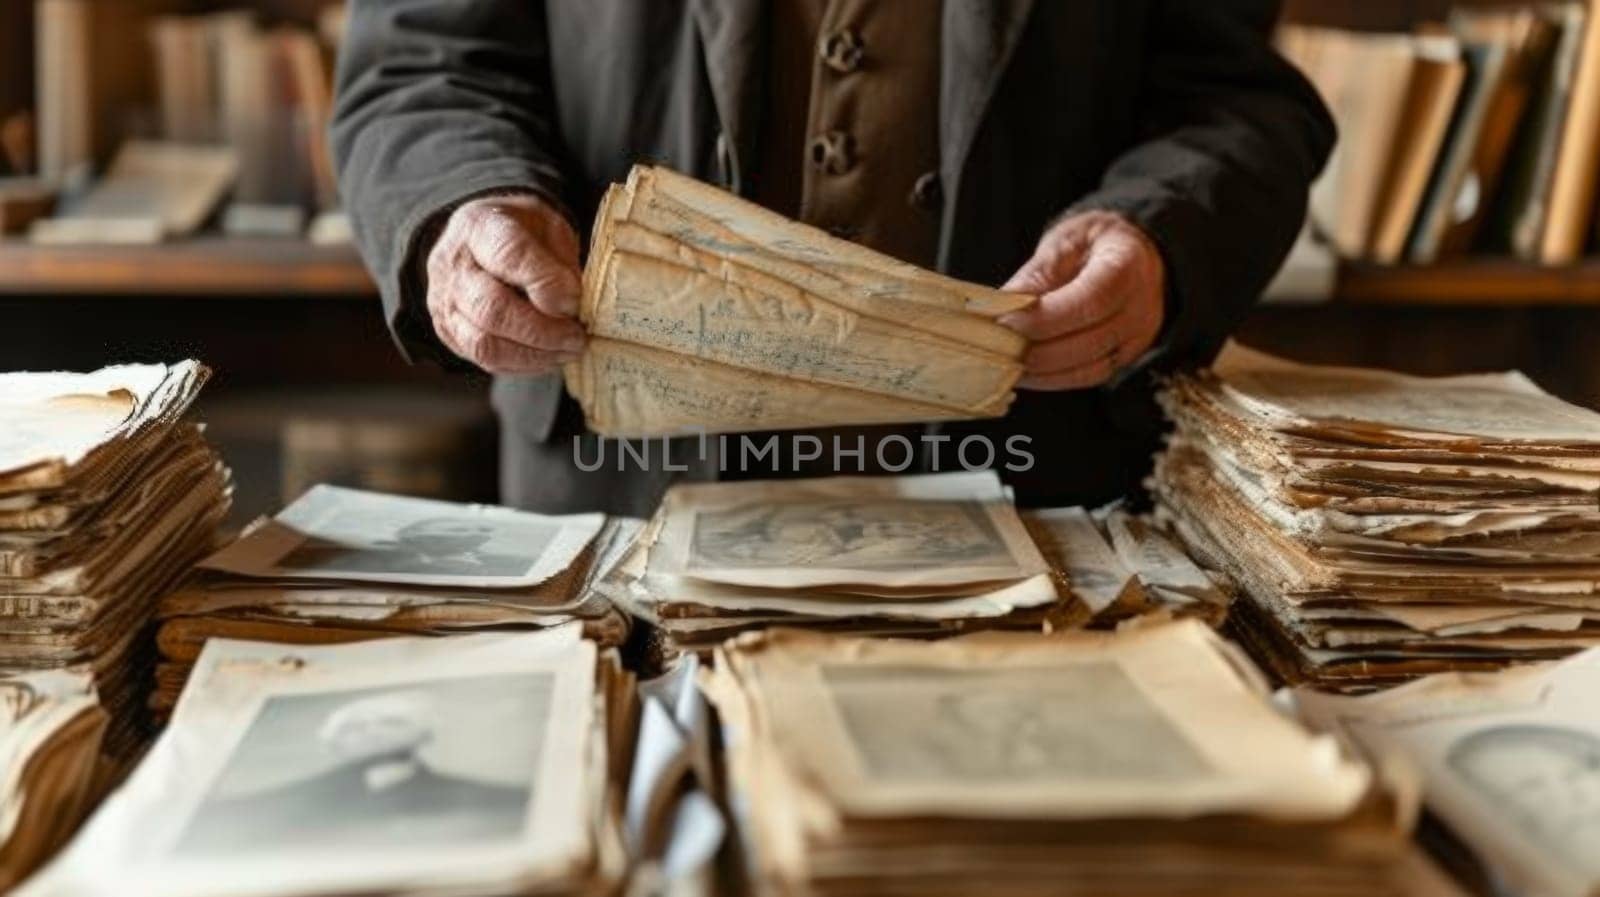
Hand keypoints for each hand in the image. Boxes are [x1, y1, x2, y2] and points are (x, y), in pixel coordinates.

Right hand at [425, 193, 586, 373]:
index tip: (575, 300)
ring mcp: (445, 303)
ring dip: (535, 355)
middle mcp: (454, 266)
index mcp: (479, 226)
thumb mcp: (547, 223)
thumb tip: (570, 302)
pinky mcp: (450, 332)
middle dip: (544, 331)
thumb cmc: (519, 231)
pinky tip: (549, 357)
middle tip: (577, 336)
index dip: (546, 284)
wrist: (476, 241)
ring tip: (568, 350)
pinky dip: (524, 365)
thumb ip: (560, 258)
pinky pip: (486, 360)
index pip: (509, 256)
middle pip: (493, 309)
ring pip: (486, 344)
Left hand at [997, 211, 1165, 389]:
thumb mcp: (1065, 241)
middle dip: (1037, 351)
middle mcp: (1141, 307)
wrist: (1130, 253)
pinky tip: (1025, 371)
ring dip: (1041, 371)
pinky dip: (1053, 379)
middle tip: (995, 348)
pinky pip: (1088, 377)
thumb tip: (1001, 306)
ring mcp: (1137, 338)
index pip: (1090, 301)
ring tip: (1004, 362)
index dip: (1045, 318)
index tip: (1005, 322)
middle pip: (1089, 342)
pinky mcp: (1124, 358)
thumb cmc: (1093, 243)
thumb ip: (1037, 274)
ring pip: (1089, 369)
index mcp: (1127, 266)